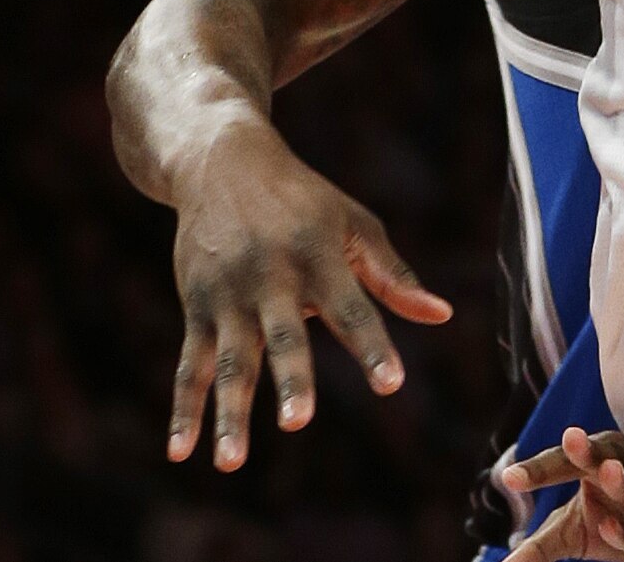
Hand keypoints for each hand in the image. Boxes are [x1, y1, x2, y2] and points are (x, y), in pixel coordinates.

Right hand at [162, 122, 451, 469]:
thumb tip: (443, 316)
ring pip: (229, 362)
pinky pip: (189, 366)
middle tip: (298, 422)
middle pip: (284, 337)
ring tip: (231, 462)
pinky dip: (184, 409)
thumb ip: (393, 276)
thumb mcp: (354, 224)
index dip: (373, 346)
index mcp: (321, 257)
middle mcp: (273, 279)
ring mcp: (229, 296)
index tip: (392, 383)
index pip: (353, 308)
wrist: (222, 163)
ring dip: (229, 412)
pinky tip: (181, 451)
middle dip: (290, 379)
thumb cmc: (303, 201)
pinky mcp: (197, 308)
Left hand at [503, 426, 623, 560]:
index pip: (564, 461)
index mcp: (598, 462)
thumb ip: (536, 547)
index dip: (540, 469)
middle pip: (606, 457)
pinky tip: (608, 527)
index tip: (509, 478)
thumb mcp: (566, 532)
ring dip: (623, 482)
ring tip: (608, 471)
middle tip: (571, 438)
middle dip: (590, 451)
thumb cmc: (605, 521)